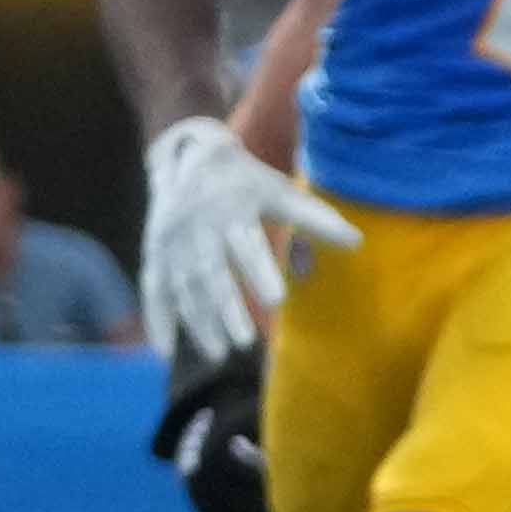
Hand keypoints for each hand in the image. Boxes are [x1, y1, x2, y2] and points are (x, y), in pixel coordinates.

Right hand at [135, 113, 349, 362]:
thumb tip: (357, 242)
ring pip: (182, 287)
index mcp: (230, 210)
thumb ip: (316, 218)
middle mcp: (196, 227)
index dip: (259, 272)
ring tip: (219, 355)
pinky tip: (164, 351)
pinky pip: (153, 289)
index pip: (246, 245)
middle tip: (246, 341)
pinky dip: (157, 319)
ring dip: (197, 322)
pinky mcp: (156, 253)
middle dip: (225, 308)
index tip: (276, 301)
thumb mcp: (279, 192)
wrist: (191, 156)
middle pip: (210, 273)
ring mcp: (171, 242)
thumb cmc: (247, 181)